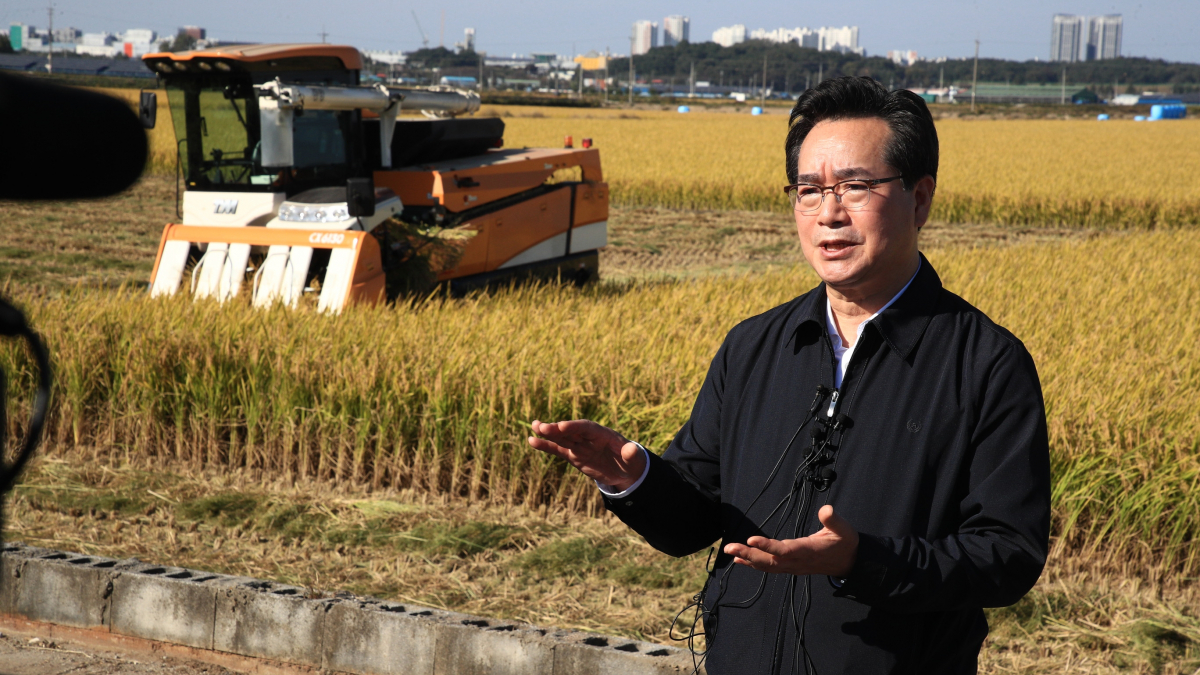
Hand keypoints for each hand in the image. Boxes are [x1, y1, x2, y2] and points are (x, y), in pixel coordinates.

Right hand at [528, 419, 645, 491]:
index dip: (574, 427)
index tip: (562, 427)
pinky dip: (546, 446)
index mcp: (603, 434)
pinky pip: (558, 450)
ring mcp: (580, 446)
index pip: (587, 428)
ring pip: (562, 438)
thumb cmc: (631, 462)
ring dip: (548, 433)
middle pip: (571, 431)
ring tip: (534, 427)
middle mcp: (589, 437)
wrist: (625, 470)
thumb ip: (631, 454)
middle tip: (541, 427)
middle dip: (556, 429)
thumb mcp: (634, 460)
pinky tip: (532, 441)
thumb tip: (632, 449)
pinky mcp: (574, 455)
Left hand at [723, 505, 858, 577]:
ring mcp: (793, 566)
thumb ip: (834, 520)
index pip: (785, 550)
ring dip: (747, 559)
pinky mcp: (791, 567)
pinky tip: (740, 560)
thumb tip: (826, 509)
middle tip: (729, 547)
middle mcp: (798, 561)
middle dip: (749, 554)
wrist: (849, 562)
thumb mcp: (844, 529)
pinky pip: (770, 568)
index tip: (751, 540)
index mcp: (808, 550)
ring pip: (767, 565)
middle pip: (770, 560)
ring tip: (730, 551)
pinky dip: (754, 564)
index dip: (768, 546)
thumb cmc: (845, 542)